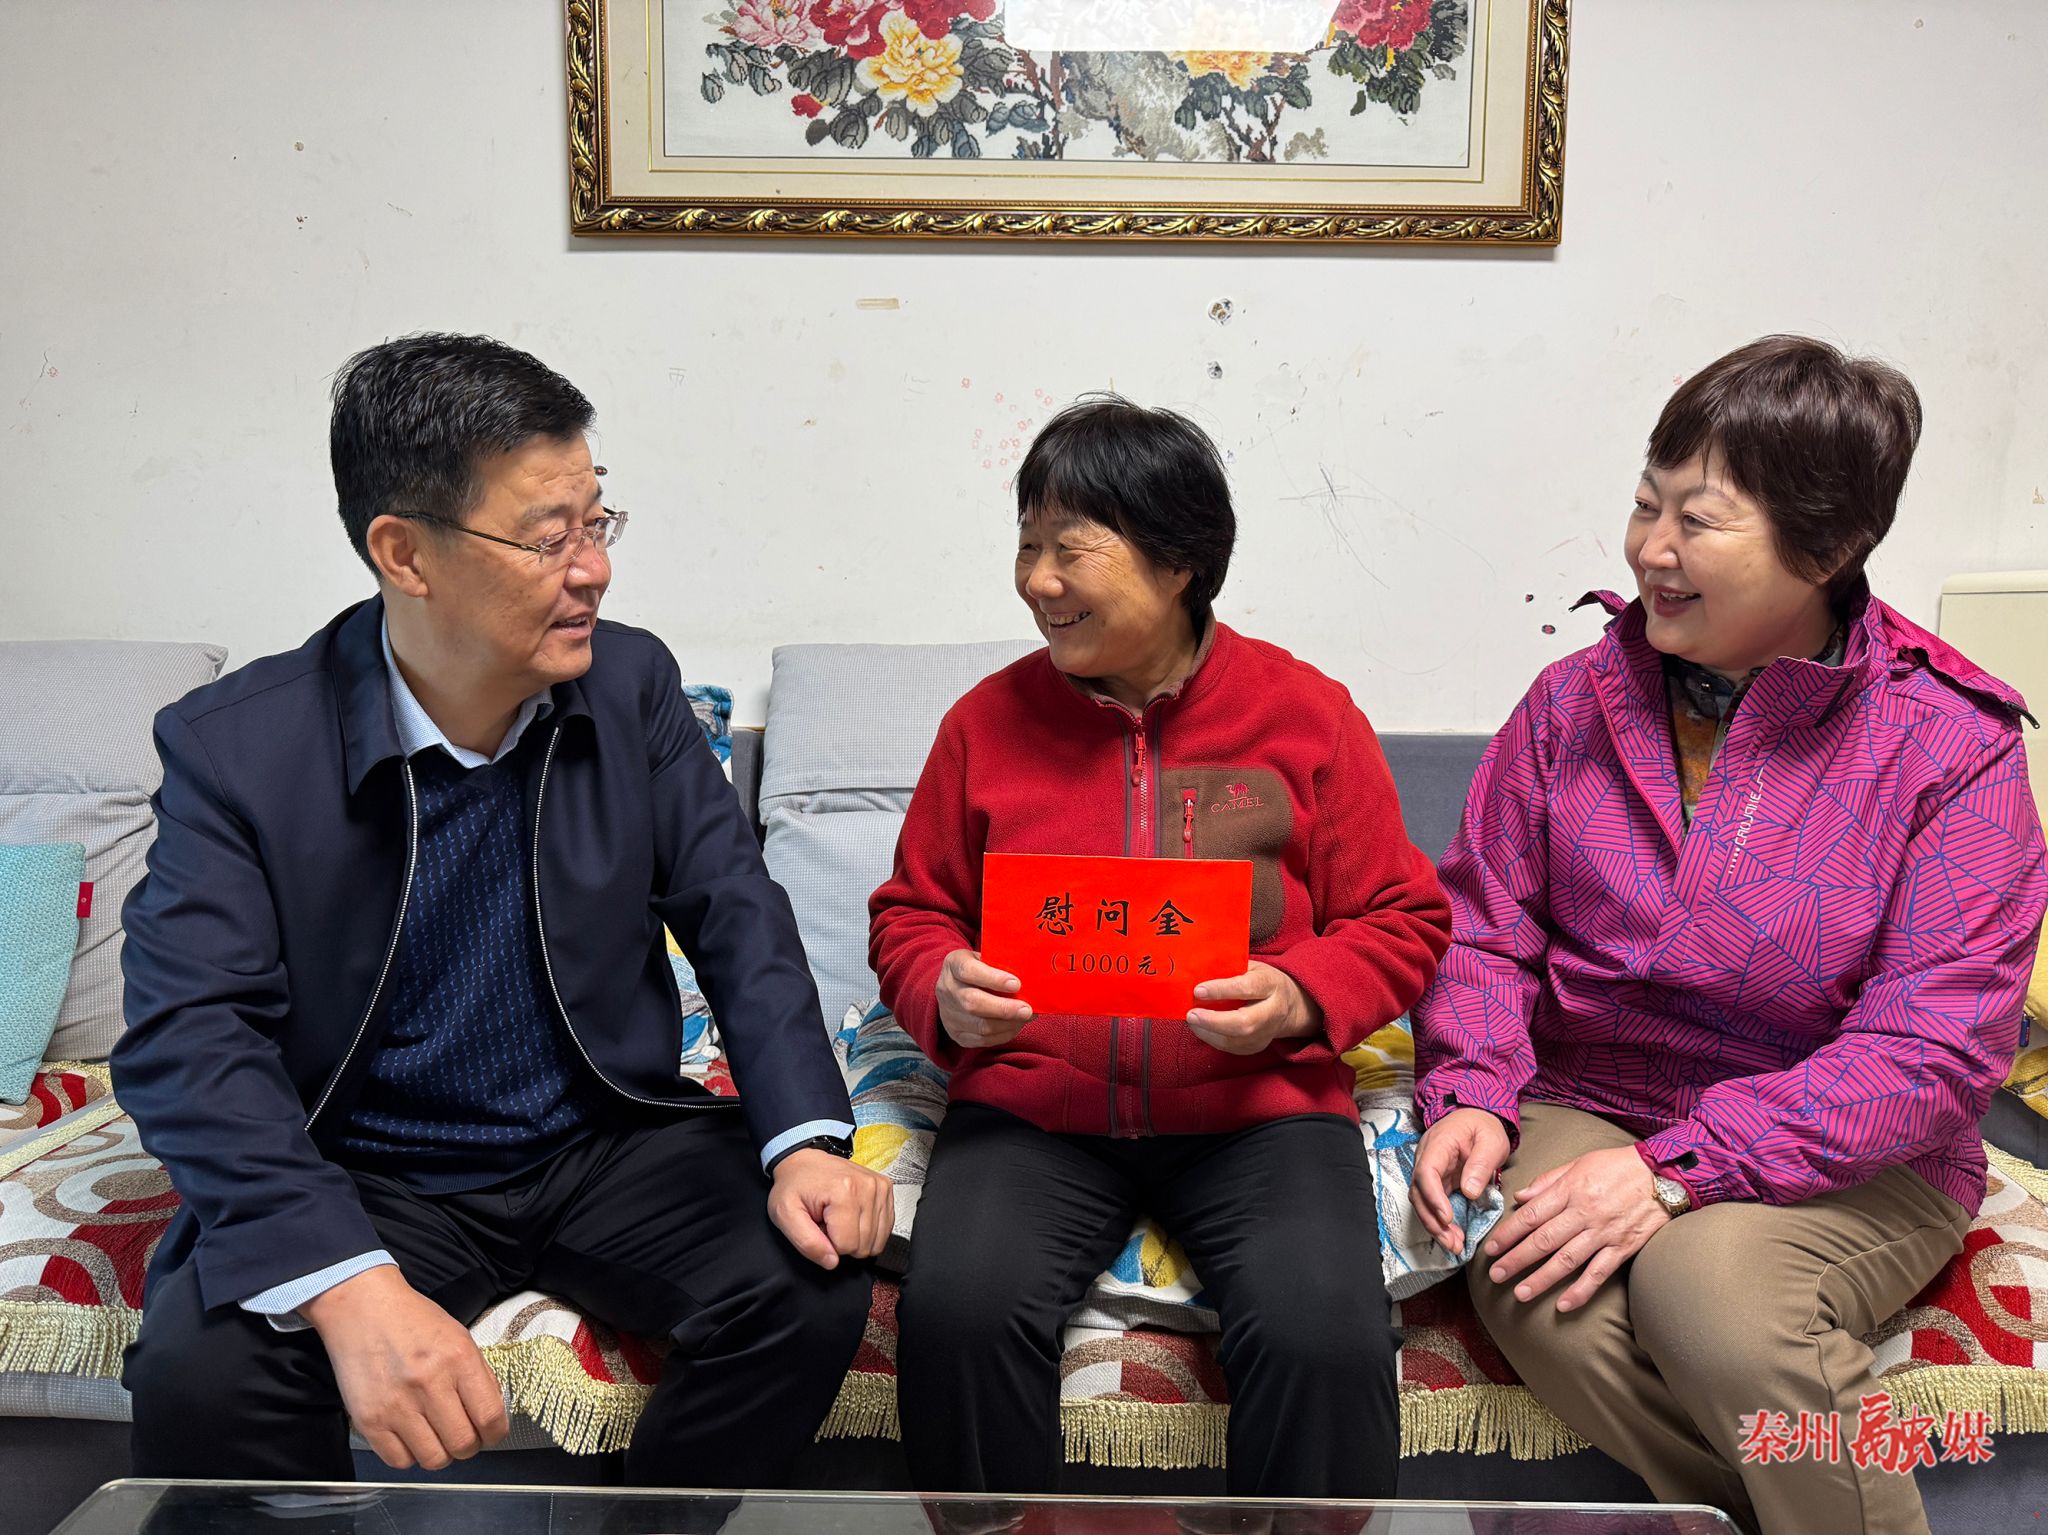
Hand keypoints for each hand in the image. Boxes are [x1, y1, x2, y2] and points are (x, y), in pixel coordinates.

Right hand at [300, 1264, 508, 1470]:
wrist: (363, 1310)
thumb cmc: (414, 1322)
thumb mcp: (459, 1337)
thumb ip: (478, 1376)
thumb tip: (492, 1416)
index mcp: (458, 1359)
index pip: (490, 1417)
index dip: (496, 1433)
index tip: (491, 1433)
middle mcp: (429, 1384)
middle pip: (463, 1444)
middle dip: (469, 1445)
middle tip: (462, 1434)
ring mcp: (397, 1405)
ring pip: (434, 1459)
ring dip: (441, 1453)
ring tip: (436, 1435)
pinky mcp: (369, 1421)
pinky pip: (399, 1461)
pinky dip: (410, 1455)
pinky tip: (410, 1435)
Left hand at [767, 1149, 893, 1269]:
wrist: (804, 1162)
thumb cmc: (794, 1186)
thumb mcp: (785, 1215)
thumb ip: (807, 1242)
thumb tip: (831, 1261)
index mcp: (843, 1192)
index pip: (846, 1246)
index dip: (828, 1243)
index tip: (819, 1225)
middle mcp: (866, 1187)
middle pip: (863, 1245)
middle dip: (843, 1240)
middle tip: (827, 1221)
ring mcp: (879, 1187)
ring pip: (877, 1241)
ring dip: (856, 1235)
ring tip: (839, 1217)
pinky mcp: (886, 1189)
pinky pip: (886, 1229)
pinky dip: (868, 1229)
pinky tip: (853, 1215)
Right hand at [936, 949, 1031, 1049]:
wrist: (954, 987)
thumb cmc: (978, 969)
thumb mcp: (984, 957)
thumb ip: (1001, 963)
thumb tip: (1031, 975)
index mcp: (953, 965)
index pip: (969, 971)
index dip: (993, 979)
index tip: (1016, 984)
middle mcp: (947, 989)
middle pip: (972, 1003)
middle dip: (1004, 1009)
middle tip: (1027, 1010)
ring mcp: (949, 1014)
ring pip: (980, 1026)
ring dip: (1008, 1024)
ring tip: (1026, 1017)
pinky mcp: (956, 1033)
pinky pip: (982, 1040)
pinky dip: (1003, 1034)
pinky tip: (1016, 1026)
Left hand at [1185, 961, 1320, 1055]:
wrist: (1290, 1005)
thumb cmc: (1263, 981)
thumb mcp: (1252, 967)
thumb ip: (1230, 969)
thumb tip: (1197, 971)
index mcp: (1271, 985)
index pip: (1246, 988)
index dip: (1221, 990)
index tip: (1198, 990)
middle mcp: (1272, 1011)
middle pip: (1245, 1023)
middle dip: (1214, 1020)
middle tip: (1192, 1014)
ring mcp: (1266, 1032)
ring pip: (1236, 1040)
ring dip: (1208, 1032)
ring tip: (1192, 1021)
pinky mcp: (1257, 1046)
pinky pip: (1232, 1048)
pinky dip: (1212, 1039)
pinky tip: (1201, 1028)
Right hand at [1412, 1107, 1511, 1253]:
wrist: (1477, 1118)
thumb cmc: (1484, 1127)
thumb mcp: (1492, 1140)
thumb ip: (1481, 1164)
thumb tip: (1469, 1192)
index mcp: (1438, 1144)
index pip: (1426, 1172)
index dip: (1433, 1197)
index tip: (1447, 1218)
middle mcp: (1426, 1158)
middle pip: (1418, 1192)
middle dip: (1432, 1220)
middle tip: (1452, 1242)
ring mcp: (1429, 1171)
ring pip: (1421, 1202)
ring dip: (1434, 1226)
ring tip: (1454, 1245)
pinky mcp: (1436, 1182)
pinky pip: (1431, 1204)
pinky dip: (1440, 1222)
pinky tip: (1453, 1237)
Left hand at [1483, 1146, 1669, 1310]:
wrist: (1665, 1174)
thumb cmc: (1619, 1166)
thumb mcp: (1580, 1162)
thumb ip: (1548, 1181)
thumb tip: (1521, 1197)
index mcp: (1570, 1190)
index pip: (1531, 1215)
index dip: (1508, 1234)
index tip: (1490, 1248)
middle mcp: (1584, 1213)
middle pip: (1543, 1240)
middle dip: (1516, 1260)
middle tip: (1495, 1275)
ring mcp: (1604, 1233)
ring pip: (1566, 1260)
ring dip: (1541, 1279)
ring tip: (1520, 1293)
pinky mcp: (1623, 1248)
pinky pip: (1599, 1273)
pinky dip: (1581, 1290)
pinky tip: (1564, 1304)